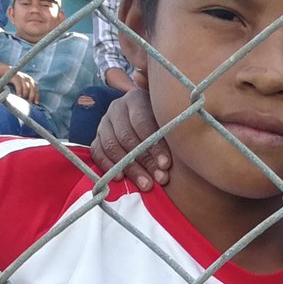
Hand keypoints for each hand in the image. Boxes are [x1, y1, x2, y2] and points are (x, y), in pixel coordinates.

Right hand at [7, 70, 38, 101]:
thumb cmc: (14, 82)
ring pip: (26, 87)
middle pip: (32, 88)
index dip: (36, 96)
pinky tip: (19, 95)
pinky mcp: (15, 77)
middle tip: (29, 102)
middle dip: (32, 96)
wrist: (5, 72)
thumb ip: (26, 91)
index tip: (36, 103)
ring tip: (24, 100)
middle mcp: (27, 78)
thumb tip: (30, 101)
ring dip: (26, 94)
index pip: (36, 89)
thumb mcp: (22, 85)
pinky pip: (19, 85)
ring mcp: (21, 77)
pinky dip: (19, 91)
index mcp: (30, 81)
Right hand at [91, 74, 170, 189]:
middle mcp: (117, 108)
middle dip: (145, 161)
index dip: (154, 146)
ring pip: (111, 146)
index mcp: (136, 98)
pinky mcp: (97, 137)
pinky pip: (98, 152)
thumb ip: (174, 125)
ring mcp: (104, 123)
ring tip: (146, 185)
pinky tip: (120, 178)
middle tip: (160, 180)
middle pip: (127, 137)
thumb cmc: (165, 121)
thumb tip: (185, 141)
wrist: (147, 118)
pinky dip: (108, 166)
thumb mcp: (170, 117)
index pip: (143, 123)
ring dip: (130, 168)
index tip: (167, 165)